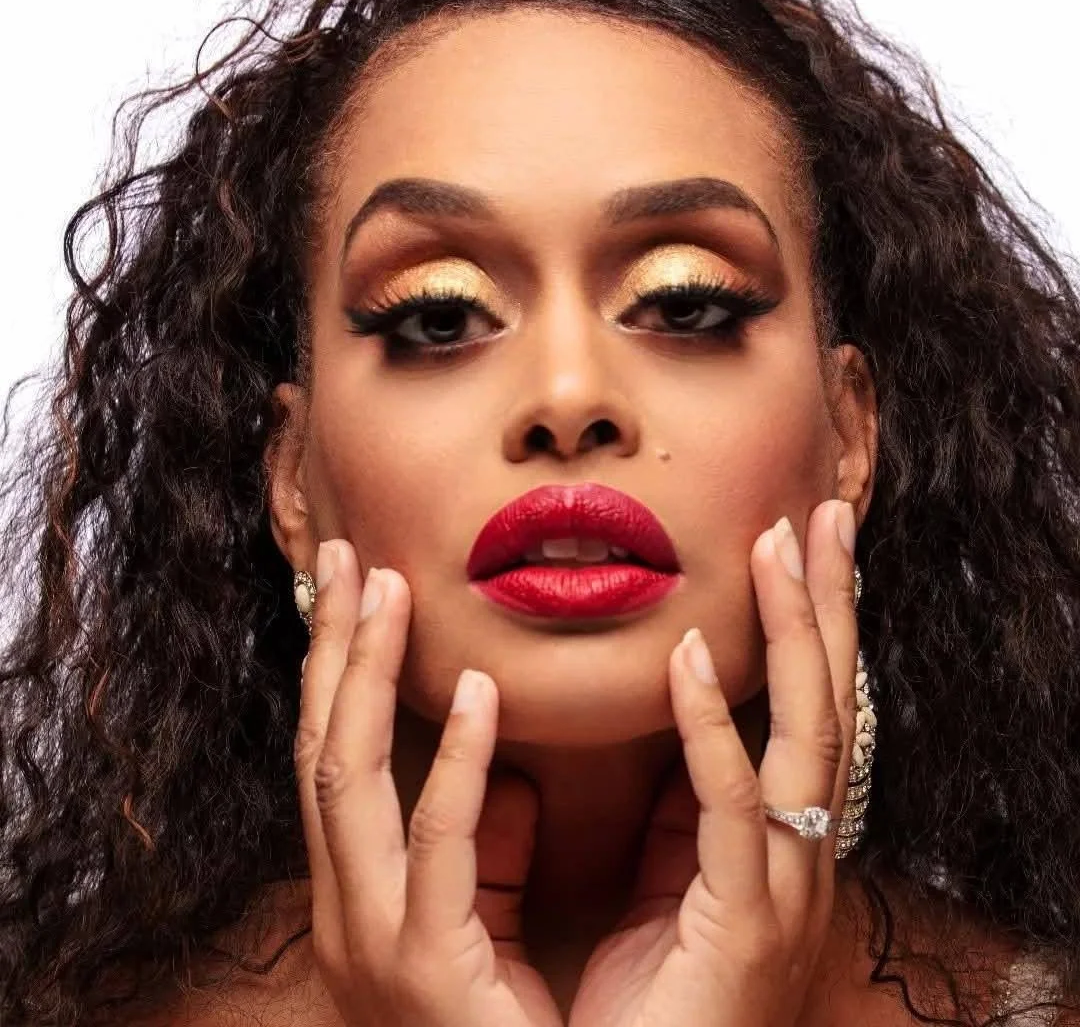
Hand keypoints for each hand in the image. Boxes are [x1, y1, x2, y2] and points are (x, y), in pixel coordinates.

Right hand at [295, 540, 562, 1026]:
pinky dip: (451, 765)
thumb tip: (503, 769)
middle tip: (353, 560)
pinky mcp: (426, 970)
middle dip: (334, 650)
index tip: (360, 587)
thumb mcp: (486, 925)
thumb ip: (488, 848)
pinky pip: (435, 849)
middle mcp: (349, 909)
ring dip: (368, 676)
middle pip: (322, 747)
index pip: (338, 754)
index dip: (342, 667)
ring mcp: (374, 942)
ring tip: (391, 591)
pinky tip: (479, 696)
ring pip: (346, 779)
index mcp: (363, 894)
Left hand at [569, 500, 858, 1026]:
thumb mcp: (664, 892)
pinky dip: (715, 727)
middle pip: (824, 703)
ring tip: (786, 544)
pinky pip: (733, 807)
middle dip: (825, 606)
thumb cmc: (652, 1013)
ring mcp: (782, 887)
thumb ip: (672, 819)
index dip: (801, 629)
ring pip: (806, 734)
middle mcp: (795, 855)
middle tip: (821, 517)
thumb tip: (663, 734)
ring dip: (797, 632)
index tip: (790, 550)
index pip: (800, 711)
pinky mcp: (743, 923)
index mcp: (772, 843)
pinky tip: (695, 657)